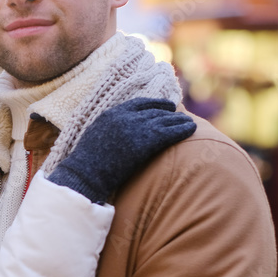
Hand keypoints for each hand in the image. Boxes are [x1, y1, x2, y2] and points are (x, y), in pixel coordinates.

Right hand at [48, 98, 195, 203]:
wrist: (86, 173)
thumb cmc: (87, 163)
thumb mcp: (95, 138)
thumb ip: (109, 130)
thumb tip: (116, 135)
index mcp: (112, 113)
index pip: (139, 103)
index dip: (155, 103)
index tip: (165, 106)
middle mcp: (125, 116)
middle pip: (154, 110)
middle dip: (169, 112)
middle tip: (181, 115)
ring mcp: (136, 127)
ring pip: (164, 119)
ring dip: (179, 120)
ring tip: (190, 122)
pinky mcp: (146, 141)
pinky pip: (169, 132)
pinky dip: (182, 129)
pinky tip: (192, 129)